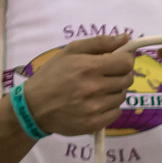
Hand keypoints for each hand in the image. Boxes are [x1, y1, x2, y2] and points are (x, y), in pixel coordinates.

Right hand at [18, 34, 141, 138]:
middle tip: (107, 74)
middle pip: (127, 79)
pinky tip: (96, 102)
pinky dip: (110, 107)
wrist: (34, 106)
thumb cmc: (52, 74)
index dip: (126, 59)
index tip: (119, 59)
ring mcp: (94, 108)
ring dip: (115, 91)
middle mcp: (93, 88)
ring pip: (122, 96)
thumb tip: (126, 38)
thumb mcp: (70, 51)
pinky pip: (116, 113)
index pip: (126, 63)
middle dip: (121, 74)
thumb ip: (100, 43)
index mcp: (88, 67)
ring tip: (98, 89)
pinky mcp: (94, 124)